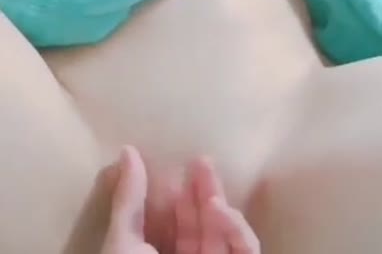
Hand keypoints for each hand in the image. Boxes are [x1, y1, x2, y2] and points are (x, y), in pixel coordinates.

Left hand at [100, 147, 259, 253]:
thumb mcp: (123, 244)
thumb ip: (128, 200)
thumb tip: (127, 151)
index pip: (179, 227)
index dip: (182, 197)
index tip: (181, 167)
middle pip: (204, 226)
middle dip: (203, 191)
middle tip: (200, 161)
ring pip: (227, 235)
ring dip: (220, 205)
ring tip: (207, 181)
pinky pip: (245, 251)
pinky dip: (236, 228)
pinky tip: (219, 208)